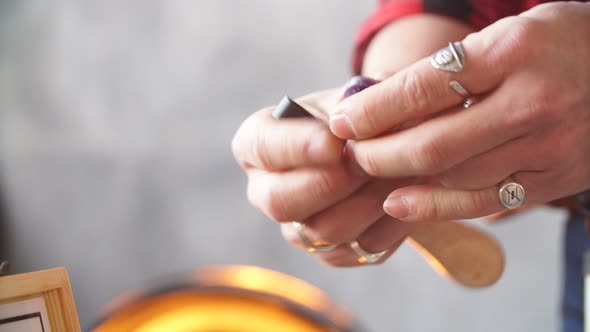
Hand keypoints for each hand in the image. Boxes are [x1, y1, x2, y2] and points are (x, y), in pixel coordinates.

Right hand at [232, 88, 410, 265]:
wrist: (378, 149)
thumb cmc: (355, 115)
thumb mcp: (351, 96)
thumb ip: (355, 101)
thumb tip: (361, 112)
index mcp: (257, 143)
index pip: (263, 147)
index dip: (298, 147)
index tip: (335, 144)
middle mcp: (266, 190)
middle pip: (281, 202)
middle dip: (330, 183)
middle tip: (367, 164)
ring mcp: (296, 227)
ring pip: (325, 231)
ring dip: (369, 202)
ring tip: (401, 174)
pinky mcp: (330, 252)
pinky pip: (358, 249)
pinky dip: (390, 225)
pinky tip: (407, 197)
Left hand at [328, 2, 589, 222]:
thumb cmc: (562, 43)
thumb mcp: (510, 33)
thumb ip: (454, 67)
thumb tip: (381, 99)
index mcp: (514, 51)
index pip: (424, 88)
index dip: (373, 110)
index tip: (342, 120)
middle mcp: (532, 101)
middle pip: (434, 142)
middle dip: (378, 152)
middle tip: (350, 152)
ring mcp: (548, 146)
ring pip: (455, 176)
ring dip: (399, 179)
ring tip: (368, 172)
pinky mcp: (555, 179)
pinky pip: (485, 202)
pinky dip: (436, 207)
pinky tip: (400, 204)